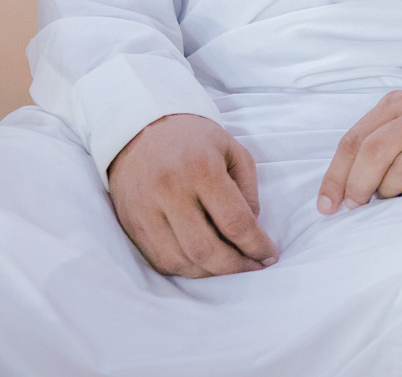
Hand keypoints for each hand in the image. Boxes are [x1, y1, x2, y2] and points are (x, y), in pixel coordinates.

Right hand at [108, 113, 277, 277]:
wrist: (139, 128)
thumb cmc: (193, 139)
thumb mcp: (231, 149)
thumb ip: (247, 188)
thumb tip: (253, 228)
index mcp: (201, 169)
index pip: (234, 221)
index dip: (255, 245)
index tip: (270, 256)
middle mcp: (170, 192)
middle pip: (206, 249)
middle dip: (235, 266)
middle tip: (252, 266)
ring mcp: (146, 210)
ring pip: (180, 261)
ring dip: (209, 273)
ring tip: (229, 267)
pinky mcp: (131, 223)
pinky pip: (159, 260)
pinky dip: (184, 269)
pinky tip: (202, 263)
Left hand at [316, 90, 401, 214]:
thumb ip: (374, 144)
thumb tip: (340, 189)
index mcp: (398, 103)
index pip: (354, 140)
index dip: (336, 176)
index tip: (327, 205)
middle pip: (374, 152)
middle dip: (358, 186)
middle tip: (357, 206)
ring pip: (399, 173)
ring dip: (391, 193)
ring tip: (398, 193)